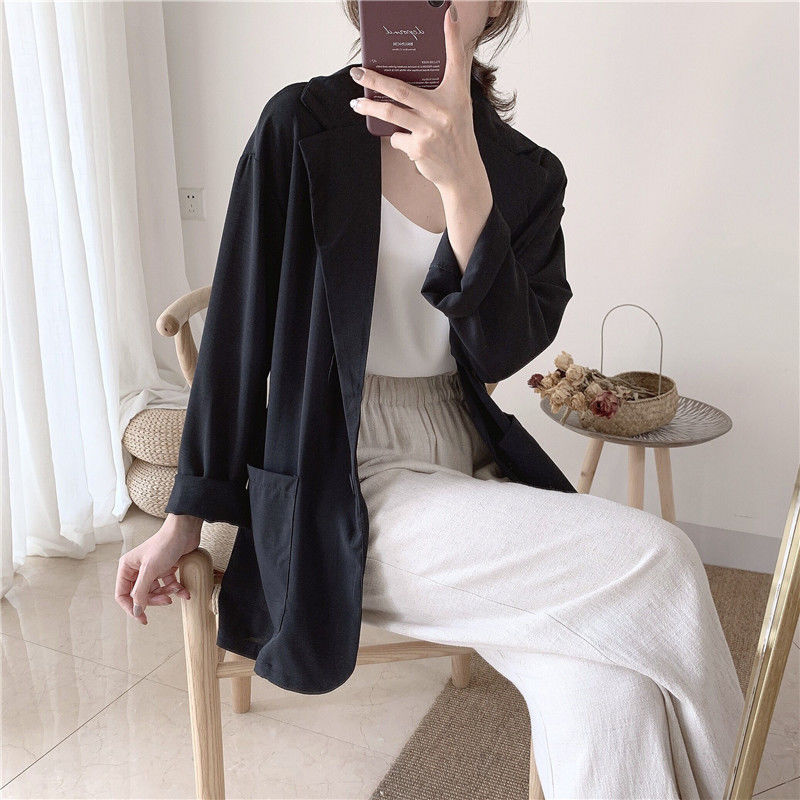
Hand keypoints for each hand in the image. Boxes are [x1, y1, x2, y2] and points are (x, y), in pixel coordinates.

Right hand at [115, 514, 201, 624]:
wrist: (185, 531)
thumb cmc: (165, 545)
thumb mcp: (150, 570)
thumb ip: (141, 592)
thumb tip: (136, 611)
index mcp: (127, 567)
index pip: (122, 594)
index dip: (131, 608)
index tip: (143, 618)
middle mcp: (138, 568)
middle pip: (141, 594)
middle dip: (154, 599)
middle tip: (166, 601)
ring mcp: (152, 569)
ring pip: (155, 591)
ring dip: (166, 594)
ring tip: (176, 590)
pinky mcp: (166, 568)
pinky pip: (168, 584)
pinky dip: (176, 589)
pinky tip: (185, 592)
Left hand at [349, 2, 488, 195]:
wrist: (462, 172)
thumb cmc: (457, 134)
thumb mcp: (459, 105)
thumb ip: (450, 82)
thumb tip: (441, 60)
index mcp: (456, 94)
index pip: (456, 59)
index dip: (453, 35)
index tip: (448, 11)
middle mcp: (444, 110)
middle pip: (401, 89)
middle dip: (374, 79)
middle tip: (356, 72)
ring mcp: (430, 130)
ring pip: (391, 113)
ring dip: (369, 107)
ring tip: (356, 103)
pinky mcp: (419, 148)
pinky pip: (396, 137)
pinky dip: (395, 137)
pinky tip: (405, 142)